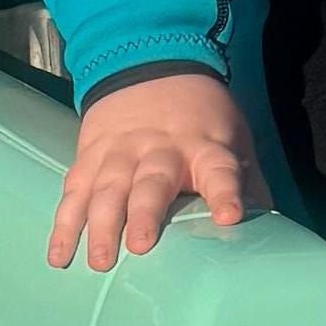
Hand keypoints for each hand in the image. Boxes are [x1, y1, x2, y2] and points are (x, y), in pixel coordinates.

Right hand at [48, 67, 266, 272]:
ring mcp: (121, 152)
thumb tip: (267, 236)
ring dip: (101, 225)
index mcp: (204, 147)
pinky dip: (64, 224)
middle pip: (151, 183)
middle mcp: (160, 149)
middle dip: (143, 214)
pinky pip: (74, 192)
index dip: (226, 193)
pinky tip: (59, 255)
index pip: (219, 170)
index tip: (229, 216)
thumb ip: (247, 185)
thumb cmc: (201, 118)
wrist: (150, 64)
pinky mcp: (90, 157)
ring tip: (99, 260)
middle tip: (139, 246)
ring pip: (107, 188)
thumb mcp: (234, 140)